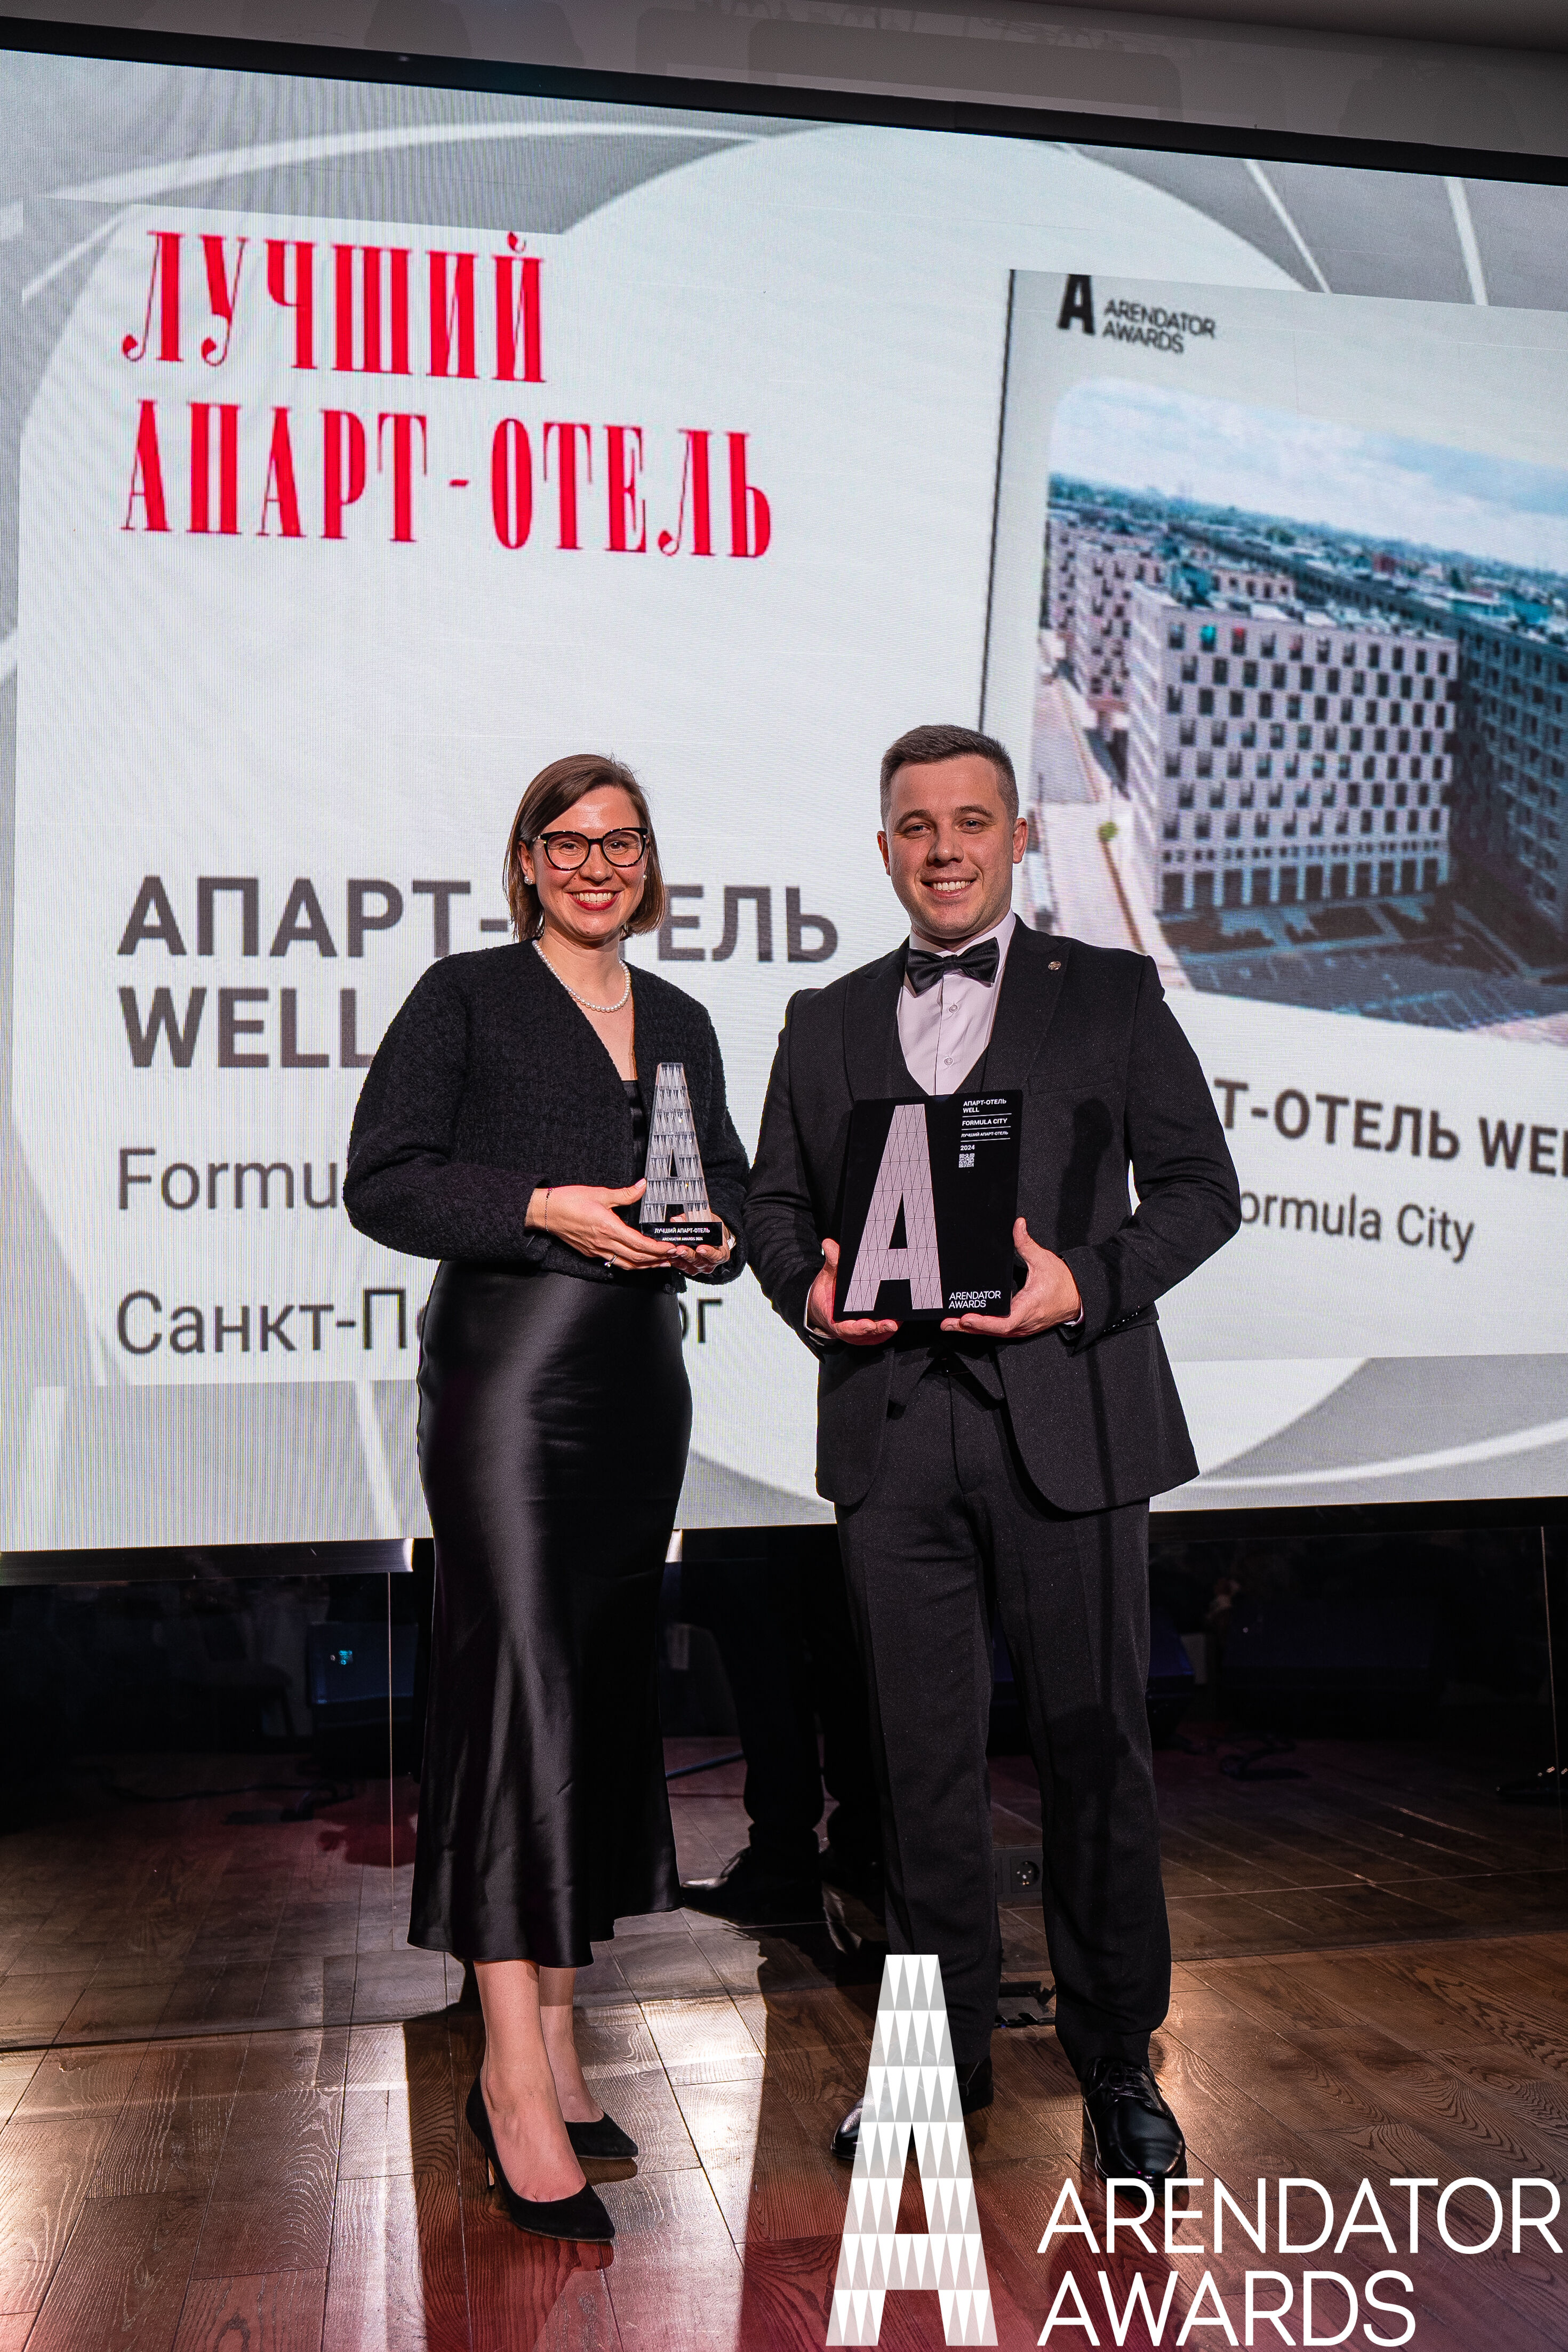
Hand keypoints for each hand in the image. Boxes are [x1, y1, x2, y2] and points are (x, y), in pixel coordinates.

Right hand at [528, 1179, 675, 1271]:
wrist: (545, 1212)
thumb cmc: (569, 1201)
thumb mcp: (600, 1193)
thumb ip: (624, 1193)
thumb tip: (642, 1186)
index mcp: (607, 1227)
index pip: (639, 1243)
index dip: (658, 1248)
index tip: (671, 1248)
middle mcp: (603, 1243)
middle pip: (636, 1258)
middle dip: (657, 1259)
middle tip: (673, 1258)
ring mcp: (597, 1250)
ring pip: (627, 1264)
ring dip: (646, 1265)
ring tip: (661, 1263)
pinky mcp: (591, 1252)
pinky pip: (615, 1262)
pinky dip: (630, 1264)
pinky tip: (638, 1261)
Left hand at [669, 1223, 733, 1277]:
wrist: (711, 1236)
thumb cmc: (711, 1229)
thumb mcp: (707, 1220)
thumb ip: (692, 1219)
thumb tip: (677, 1219)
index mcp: (721, 1253)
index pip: (717, 1255)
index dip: (709, 1252)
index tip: (700, 1248)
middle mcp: (711, 1262)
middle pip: (700, 1261)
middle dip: (688, 1254)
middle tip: (680, 1248)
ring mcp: (700, 1267)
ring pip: (689, 1265)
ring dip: (680, 1257)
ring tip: (672, 1250)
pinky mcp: (690, 1269)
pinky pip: (681, 1267)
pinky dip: (675, 1260)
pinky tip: (669, 1254)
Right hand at [806, 1239, 898, 1347]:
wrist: (827, 1307)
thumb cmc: (827, 1295)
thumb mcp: (827, 1277)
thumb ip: (832, 1263)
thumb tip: (829, 1245)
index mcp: (837, 1323)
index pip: (848, 1329)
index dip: (859, 1328)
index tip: (868, 1324)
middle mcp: (853, 1332)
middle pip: (869, 1333)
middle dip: (881, 1328)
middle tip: (892, 1322)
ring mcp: (865, 1334)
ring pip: (880, 1333)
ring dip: (890, 1326)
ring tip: (900, 1317)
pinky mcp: (876, 1332)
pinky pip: (886, 1329)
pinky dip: (893, 1322)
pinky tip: (900, 1314)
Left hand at [939, 1218, 1080, 1339]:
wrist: (1078, 1297)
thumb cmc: (1063, 1282)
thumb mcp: (1043, 1260)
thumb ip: (1026, 1243)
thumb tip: (1018, 1225)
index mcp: (1028, 1307)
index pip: (1003, 1322)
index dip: (983, 1322)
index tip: (966, 1317)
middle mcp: (1024, 1322)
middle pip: (992, 1331)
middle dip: (968, 1327)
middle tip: (947, 1323)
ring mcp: (1023, 1328)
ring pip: (994, 1334)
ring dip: (972, 1330)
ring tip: (951, 1325)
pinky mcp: (1021, 1328)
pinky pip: (1000, 1332)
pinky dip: (983, 1330)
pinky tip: (969, 1325)